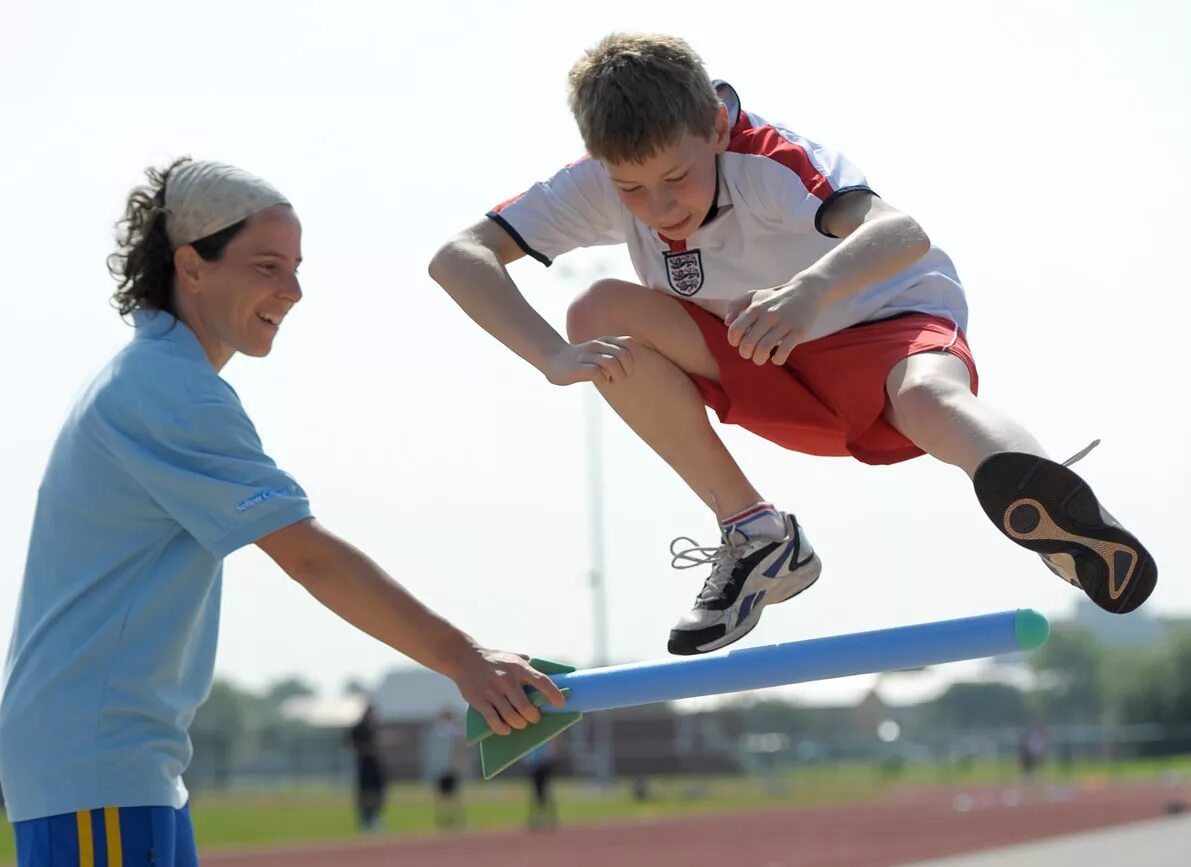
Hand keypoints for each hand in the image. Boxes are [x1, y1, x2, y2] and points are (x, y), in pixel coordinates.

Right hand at [446, 647, 566, 735]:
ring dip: (519, 724)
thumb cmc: (493, 659)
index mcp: (518, 667)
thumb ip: (528, 665)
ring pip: (511, 717)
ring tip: (521, 724)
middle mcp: (507, 679)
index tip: (561, 704)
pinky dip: (502, 729)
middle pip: (526, 707)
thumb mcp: (512, 656)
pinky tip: (506, 729)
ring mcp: (492, 691)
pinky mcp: (479, 701)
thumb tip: (548, 677)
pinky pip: (494, 721)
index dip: (553, 694)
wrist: (463, 657)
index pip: (541, 682)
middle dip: (534, 717)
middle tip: (535, 718)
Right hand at [542, 337, 634, 385]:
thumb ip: (615, 352)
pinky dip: (603, 380)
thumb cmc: (581, 360)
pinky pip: (598, 372)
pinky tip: (601, 382)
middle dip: (626, 370)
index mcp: (604, 341)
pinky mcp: (578, 367)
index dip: (631, 358)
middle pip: (623, 354)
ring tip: (610, 381)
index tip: (624, 368)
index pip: (628, 343)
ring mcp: (587, 356)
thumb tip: (631, 363)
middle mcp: (597, 345)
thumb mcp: (600, 352)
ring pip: (612, 362)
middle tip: (618, 378)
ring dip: (616, 376)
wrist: (553, 359)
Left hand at [725, 281, 826, 365]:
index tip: (739, 343)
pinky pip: (783, 352)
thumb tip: (727, 323)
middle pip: (748, 343)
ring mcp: (784, 323)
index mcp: (756, 307)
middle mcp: (769, 314)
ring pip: (764, 349)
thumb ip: (736, 305)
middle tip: (749, 354)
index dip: (733, 341)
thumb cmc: (776, 297)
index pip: (735, 330)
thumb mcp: (755, 295)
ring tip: (760, 359)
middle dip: (745, 354)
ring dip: (759, 359)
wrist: (807, 291)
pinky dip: (777, 360)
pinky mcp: (798, 331)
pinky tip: (776, 358)